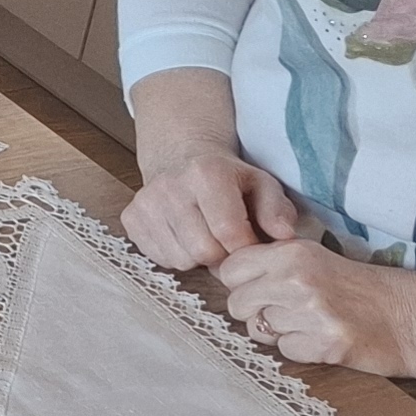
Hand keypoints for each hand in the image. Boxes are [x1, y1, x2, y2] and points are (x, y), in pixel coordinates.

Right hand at [118, 67, 305, 269]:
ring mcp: (145, 202)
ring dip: (199, 257)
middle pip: (203, 251)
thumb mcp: (261, 184)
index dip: (246, 248)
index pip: (229, 232)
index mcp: (205, 172)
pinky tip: (185, 236)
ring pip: (181, 259)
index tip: (251, 243)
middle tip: (228, 243)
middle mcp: (169, 185)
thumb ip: (277, 209)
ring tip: (206, 237)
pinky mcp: (131, 217)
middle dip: (222, 255)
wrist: (181, 156)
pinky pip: (159, 258)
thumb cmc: (228, 177)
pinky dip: (177, 255)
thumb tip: (285, 235)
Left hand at [215, 237, 415, 373]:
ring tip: (309, 323)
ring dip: (278, 331)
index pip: (230, 268)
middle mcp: (296, 280)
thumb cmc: (362, 288)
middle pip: (237, 303)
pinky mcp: (324, 344)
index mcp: (293, 252)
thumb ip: (273, 263)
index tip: (258, 287)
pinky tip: (321, 338)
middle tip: (285, 310)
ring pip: (258, 329)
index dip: (240, 282)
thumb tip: (225, 275)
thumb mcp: (316, 259)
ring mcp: (310, 313)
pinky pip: (284, 351)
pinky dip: (299, 349)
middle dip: (254, 310)